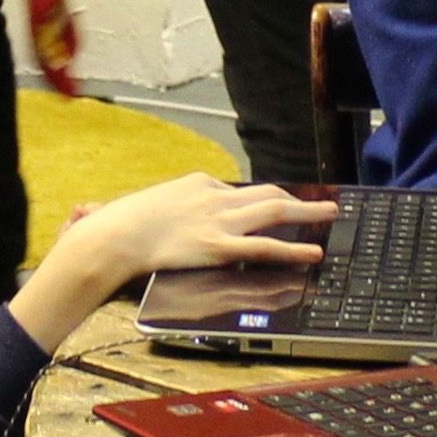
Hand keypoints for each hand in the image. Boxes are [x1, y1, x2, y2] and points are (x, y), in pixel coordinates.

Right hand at [8, 173, 329, 346]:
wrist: (111, 237)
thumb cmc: (115, 227)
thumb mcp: (136, 207)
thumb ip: (142, 209)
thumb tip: (106, 210)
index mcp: (195, 184)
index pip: (236, 190)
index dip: (257, 200)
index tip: (273, 205)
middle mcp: (213, 196)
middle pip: (265, 193)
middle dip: (294, 197)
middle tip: (319, 202)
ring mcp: (218, 220)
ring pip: (274, 211)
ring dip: (306, 213)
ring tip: (330, 216)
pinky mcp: (219, 246)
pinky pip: (264, 247)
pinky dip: (292, 248)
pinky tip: (312, 252)